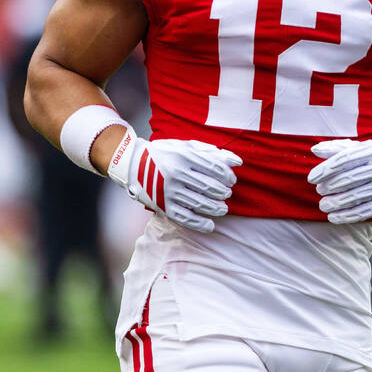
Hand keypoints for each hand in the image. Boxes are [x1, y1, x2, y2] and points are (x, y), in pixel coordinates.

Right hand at [105, 128, 241, 232]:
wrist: (133, 164)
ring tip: (223, 209)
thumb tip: (238, 161)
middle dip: (223, 192)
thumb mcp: (186, 146)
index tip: (231, 180)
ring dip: (216, 209)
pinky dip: (200, 224)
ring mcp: (169, 191)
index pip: (214, 168)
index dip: (227, 176)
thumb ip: (212, 153)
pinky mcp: (163, 206)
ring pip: (200, 203)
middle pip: (209, 187)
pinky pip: (185, 218)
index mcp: (184, 156)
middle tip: (227, 194)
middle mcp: (177, 173)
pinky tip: (210, 225)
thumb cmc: (166, 154)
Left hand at [308, 139, 371, 223]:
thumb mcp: (359, 149)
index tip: (311, 178)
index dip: (325, 169)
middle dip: (329, 186)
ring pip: (353, 197)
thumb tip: (315, 149)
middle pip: (348, 179)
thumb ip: (336, 148)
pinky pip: (361, 212)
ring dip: (334, 203)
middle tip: (319, 190)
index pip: (344, 159)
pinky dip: (345, 216)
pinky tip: (332, 217)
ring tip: (323, 204)